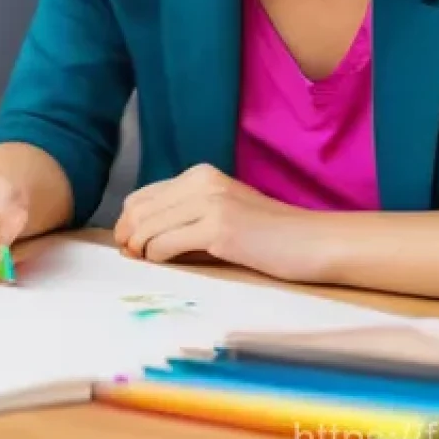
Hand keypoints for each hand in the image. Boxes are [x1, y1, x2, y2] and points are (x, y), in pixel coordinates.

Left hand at [113, 164, 321, 281]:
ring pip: (149, 226)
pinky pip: (167, 243)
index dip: (127, 220)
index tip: (126, 242)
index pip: (143, 195)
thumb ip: (186, 213)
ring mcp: (210, 203)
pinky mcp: (219, 229)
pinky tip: (162, 263)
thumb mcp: (222, 210)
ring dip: (139, 248)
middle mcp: (201, 181)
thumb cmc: (268, 234)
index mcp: (199, 174)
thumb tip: (140, 236)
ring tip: (142, 262)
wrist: (312, 241)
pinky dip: (157, 256)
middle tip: (128, 256)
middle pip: (140, 209)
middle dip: (127, 234)